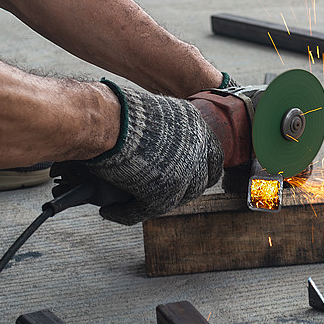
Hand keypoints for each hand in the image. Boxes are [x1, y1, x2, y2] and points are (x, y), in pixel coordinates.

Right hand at [51, 80, 222, 224]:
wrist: (109, 119)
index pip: (214, 157)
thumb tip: (155, 144)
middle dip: (182, 189)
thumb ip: (165, 131)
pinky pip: (142, 212)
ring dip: (154, 203)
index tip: (194, 174)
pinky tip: (111, 212)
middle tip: (159, 190)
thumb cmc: (122, 109)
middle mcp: (196, 152)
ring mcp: (181, 176)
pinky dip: (125, 213)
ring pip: (173, 201)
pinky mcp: (159, 195)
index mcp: (197, 127)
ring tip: (132, 202)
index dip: (204, 169)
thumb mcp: (156, 113)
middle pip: (198, 182)